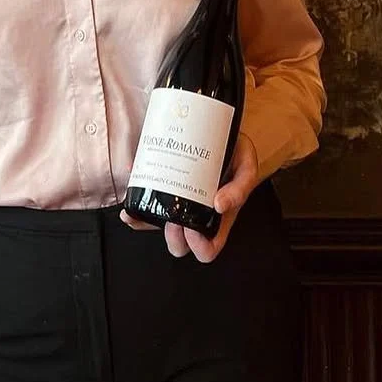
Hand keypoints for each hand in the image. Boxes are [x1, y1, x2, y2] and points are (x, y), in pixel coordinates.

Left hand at [121, 135, 260, 262]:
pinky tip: (133, 178)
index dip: (199, 246)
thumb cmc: (237, 155)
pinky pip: (144, 201)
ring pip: (156, 225)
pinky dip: (133, 198)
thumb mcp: (247, 168)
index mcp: (218, 219)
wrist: (221, 130)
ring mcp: (176, 203)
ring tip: (143, 204)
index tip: (193, 227)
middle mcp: (195, 215)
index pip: (207, 250)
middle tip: (173, 217)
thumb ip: (240, 188)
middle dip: (173, 237)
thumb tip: (221, 205)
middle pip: (179, 245)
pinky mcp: (163, 187)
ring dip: (144, 221)